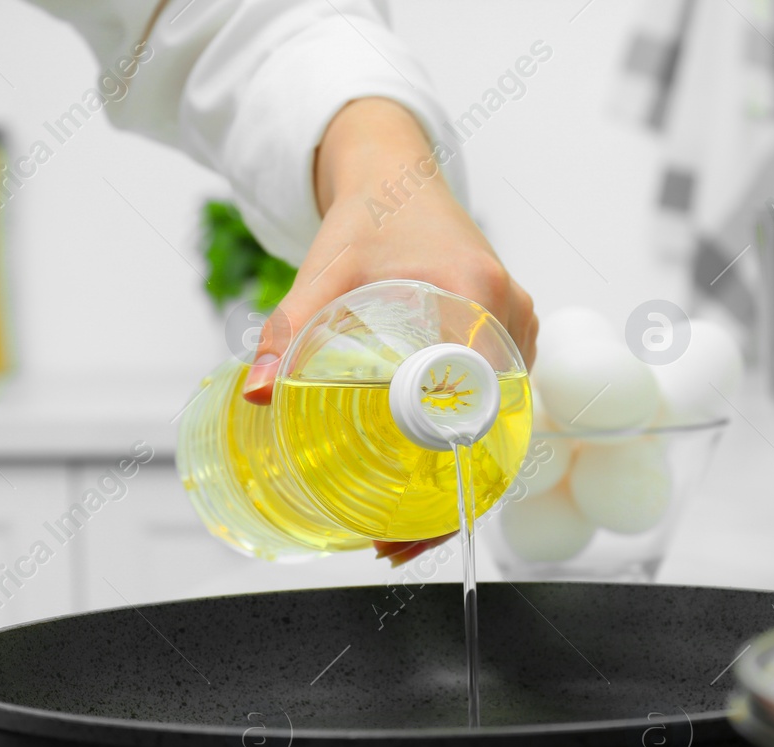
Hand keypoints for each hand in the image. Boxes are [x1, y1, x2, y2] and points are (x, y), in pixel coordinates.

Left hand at [243, 98, 536, 565]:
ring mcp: (514, 328)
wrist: (398, 176)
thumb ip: (286, 332)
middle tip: (397, 543)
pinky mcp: (506, 337)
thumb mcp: (323, 274)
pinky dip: (468, 449)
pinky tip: (429, 488)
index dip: (456, 468)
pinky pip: (499, 404)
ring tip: (405, 532)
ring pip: (501, 425)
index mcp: (478, 297)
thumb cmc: (370, 218)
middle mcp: (509, 316)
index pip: (484, 401)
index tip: (420, 511)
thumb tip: (259, 395)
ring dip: (461, 482)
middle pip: (496, 430)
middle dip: (453, 498)